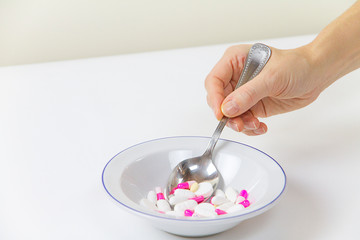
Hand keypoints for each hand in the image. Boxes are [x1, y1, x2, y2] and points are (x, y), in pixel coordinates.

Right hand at [205, 44, 328, 134]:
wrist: (316, 74)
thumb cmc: (297, 65)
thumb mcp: (272, 78)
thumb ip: (248, 93)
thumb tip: (227, 108)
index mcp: (235, 61)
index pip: (214, 81)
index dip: (215, 98)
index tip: (221, 114)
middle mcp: (236, 76)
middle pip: (219, 100)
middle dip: (228, 115)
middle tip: (240, 124)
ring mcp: (243, 92)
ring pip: (229, 113)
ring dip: (240, 123)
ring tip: (255, 125)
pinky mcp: (252, 105)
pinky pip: (242, 120)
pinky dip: (249, 127)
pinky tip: (261, 127)